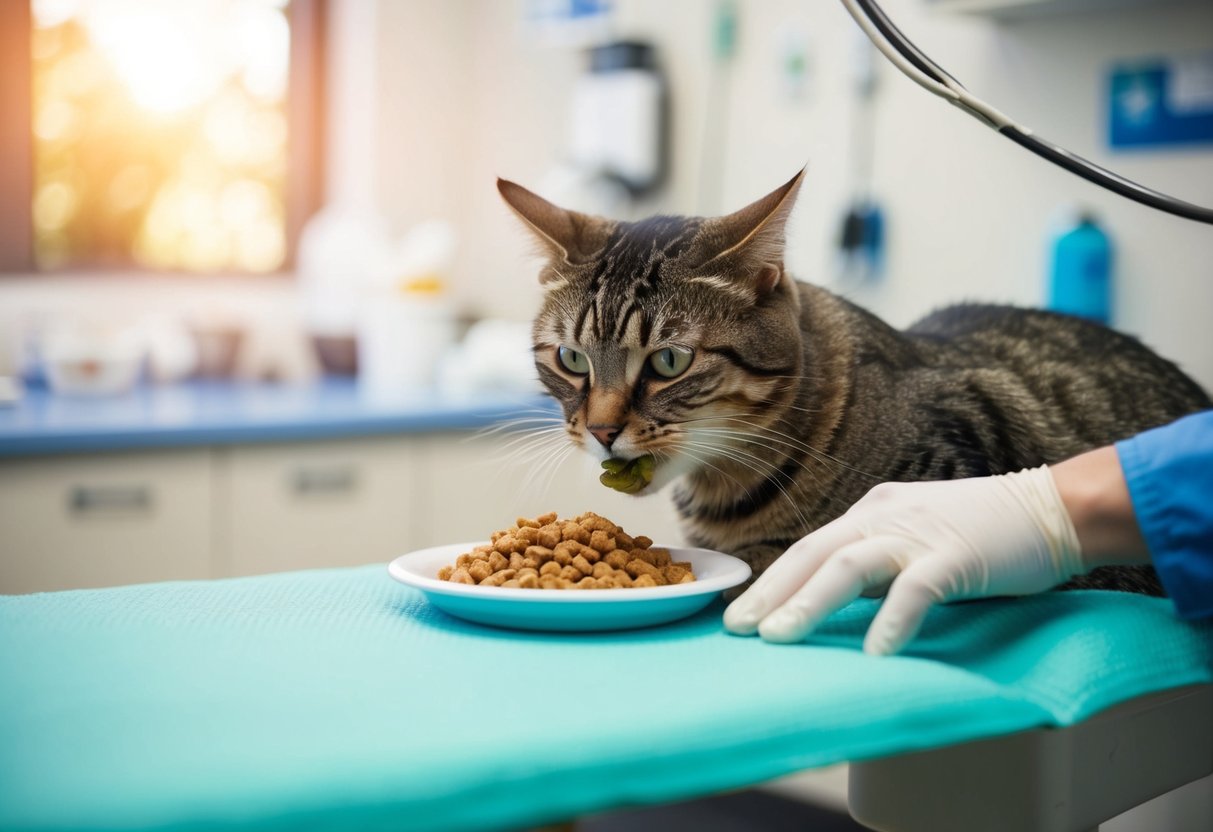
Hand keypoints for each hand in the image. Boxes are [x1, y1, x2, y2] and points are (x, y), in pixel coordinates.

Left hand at [722, 466, 1085, 654]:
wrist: (1052, 509)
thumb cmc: (982, 533)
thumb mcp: (914, 541)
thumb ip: (876, 566)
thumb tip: (831, 605)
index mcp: (871, 513)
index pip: (807, 549)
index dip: (770, 583)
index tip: (739, 616)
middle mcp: (883, 515)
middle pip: (813, 554)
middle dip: (772, 594)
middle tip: (738, 630)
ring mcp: (919, 533)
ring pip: (849, 566)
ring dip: (809, 603)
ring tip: (780, 640)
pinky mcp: (957, 554)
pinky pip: (916, 588)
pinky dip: (893, 620)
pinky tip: (876, 653)